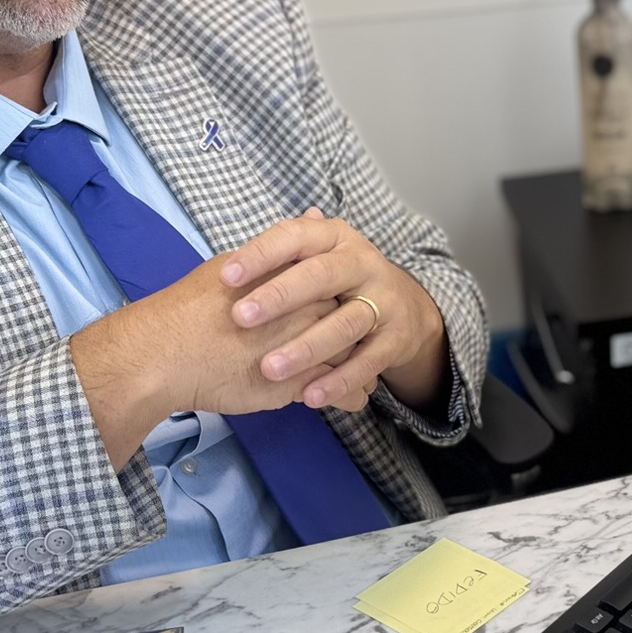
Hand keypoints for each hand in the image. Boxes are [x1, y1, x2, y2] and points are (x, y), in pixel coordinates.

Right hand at [69, 252, 339, 464]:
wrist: (165, 352)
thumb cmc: (194, 307)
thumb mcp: (238, 264)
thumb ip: (280, 248)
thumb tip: (312, 215)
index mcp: (296, 278)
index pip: (339, 283)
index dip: (345, 296)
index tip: (345, 306)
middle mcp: (307, 310)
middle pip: (352, 319)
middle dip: (359, 332)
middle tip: (363, 342)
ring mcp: (305, 349)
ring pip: (352, 357)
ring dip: (361, 368)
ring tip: (363, 376)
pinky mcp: (296, 386)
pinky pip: (339, 392)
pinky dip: (348, 396)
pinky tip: (351, 398)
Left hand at [219, 209, 449, 413]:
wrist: (405, 307)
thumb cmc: (340, 281)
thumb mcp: (316, 257)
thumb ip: (279, 256)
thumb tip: (232, 254)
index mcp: (336, 238)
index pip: (296, 236)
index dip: (260, 254)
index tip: (226, 276)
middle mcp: (363, 263)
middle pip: (321, 276)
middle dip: (279, 296)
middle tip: (241, 317)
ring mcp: (384, 301)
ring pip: (344, 323)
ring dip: (306, 347)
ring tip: (269, 369)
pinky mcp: (396, 338)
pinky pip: (368, 361)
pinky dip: (339, 380)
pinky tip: (309, 396)